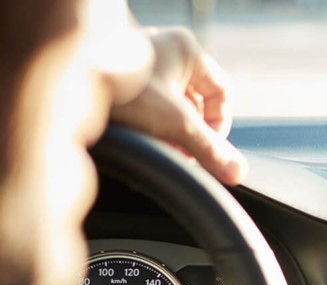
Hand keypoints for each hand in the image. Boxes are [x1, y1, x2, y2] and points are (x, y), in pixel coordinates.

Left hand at [110, 28, 245, 184]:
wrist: (67, 86)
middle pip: (196, 101)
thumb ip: (211, 149)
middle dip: (193, 133)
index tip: (207, 146)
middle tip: (183, 153)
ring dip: (172, 133)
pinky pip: (149, 107)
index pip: (222, 92)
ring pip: (172, 106)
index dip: (220, 124)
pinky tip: (141, 140)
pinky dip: (151, 126)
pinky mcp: (122, 81)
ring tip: (161, 149)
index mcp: (186, 50)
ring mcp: (141, 65)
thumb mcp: (176, 124)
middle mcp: (165, 51)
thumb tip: (238, 172)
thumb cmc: (123, 93)